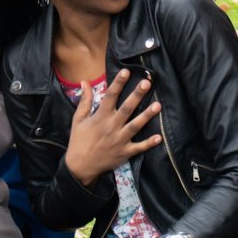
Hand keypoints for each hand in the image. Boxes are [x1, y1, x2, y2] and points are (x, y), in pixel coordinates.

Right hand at [64, 69, 161, 186]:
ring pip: (135, 126)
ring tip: (158, 105)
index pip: (110, 96)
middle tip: (146, 83)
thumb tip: (84, 82)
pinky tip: (159, 137)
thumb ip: (84, 100)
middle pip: (126, 108)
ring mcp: (119, 140)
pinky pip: (139, 147)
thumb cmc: (79, 140)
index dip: (118, 83)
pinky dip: (149, 143)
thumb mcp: (78, 119)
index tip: (126, 71)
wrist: (80, 167)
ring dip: (147, 115)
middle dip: (137, 95)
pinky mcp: (124, 153)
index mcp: (100, 117)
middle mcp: (111, 127)